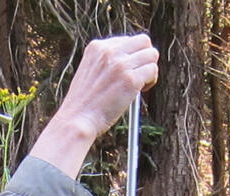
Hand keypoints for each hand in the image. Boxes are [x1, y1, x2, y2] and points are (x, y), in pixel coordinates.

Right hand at [28, 35, 159, 176]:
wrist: (76, 121)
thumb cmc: (84, 104)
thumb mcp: (90, 72)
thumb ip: (107, 63)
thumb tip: (131, 60)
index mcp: (97, 47)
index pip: (128, 40)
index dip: (132, 56)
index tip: (127, 71)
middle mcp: (109, 51)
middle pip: (144, 41)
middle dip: (146, 58)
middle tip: (140, 75)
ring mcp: (120, 65)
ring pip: (152, 55)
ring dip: (150, 71)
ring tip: (139, 86)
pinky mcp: (130, 80)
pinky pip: (152, 71)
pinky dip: (151, 82)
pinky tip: (140, 92)